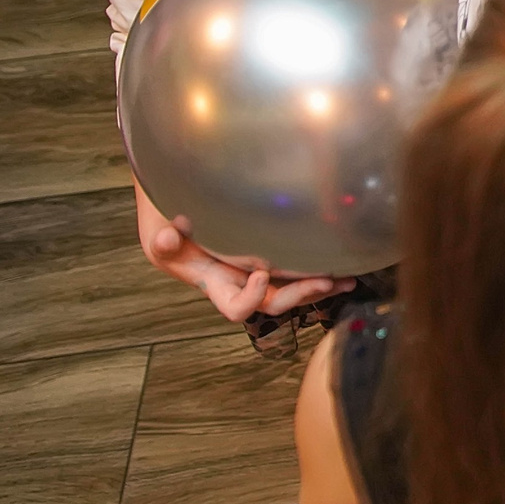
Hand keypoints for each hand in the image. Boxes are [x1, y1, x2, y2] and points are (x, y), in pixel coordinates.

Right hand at [135, 184, 344, 323]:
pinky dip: (317, 269)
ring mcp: (255, 266)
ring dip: (318, 288)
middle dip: (299, 296)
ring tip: (347, 281)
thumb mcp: (158, 226)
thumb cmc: (166, 214)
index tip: (261, 272)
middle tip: (324, 281)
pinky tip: (344, 261)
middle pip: (273, 303)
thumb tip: (167, 239)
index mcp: (213, 281)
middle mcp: (238, 280)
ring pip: (291, 289)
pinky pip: (295, 268)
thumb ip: (162, 239)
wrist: (179, 195)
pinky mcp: (270, 249)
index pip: (234, 307)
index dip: (249, 298)